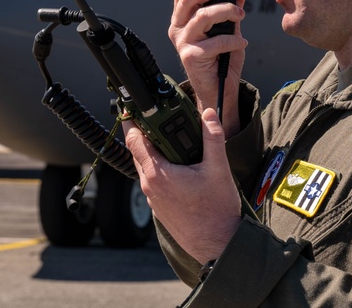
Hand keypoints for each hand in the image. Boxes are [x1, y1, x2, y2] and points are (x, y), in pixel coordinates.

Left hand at [125, 108, 241, 264]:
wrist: (216, 244)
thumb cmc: (215, 211)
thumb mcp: (218, 168)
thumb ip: (212, 138)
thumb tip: (208, 114)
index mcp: (158, 174)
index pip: (135, 141)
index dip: (133, 121)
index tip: (134, 107)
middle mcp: (150, 186)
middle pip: (138, 152)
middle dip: (146, 134)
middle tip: (158, 118)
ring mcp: (153, 198)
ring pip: (146, 167)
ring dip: (156, 152)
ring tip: (174, 141)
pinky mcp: (160, 207)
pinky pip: (154, 181)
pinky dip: (162, 168)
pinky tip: (181, 166)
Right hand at [169, 0, 247, 136]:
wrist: (219, 88)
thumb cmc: (222, 56)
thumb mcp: (229, 25)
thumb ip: (232, 4)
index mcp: (182, 18)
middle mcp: (177, 28)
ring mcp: (182, 42)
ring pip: (203, 16)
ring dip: (227, 11)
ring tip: (241, 15)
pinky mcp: (191, 56)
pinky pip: (216, 41)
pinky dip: (234, 40)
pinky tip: (242, 43)